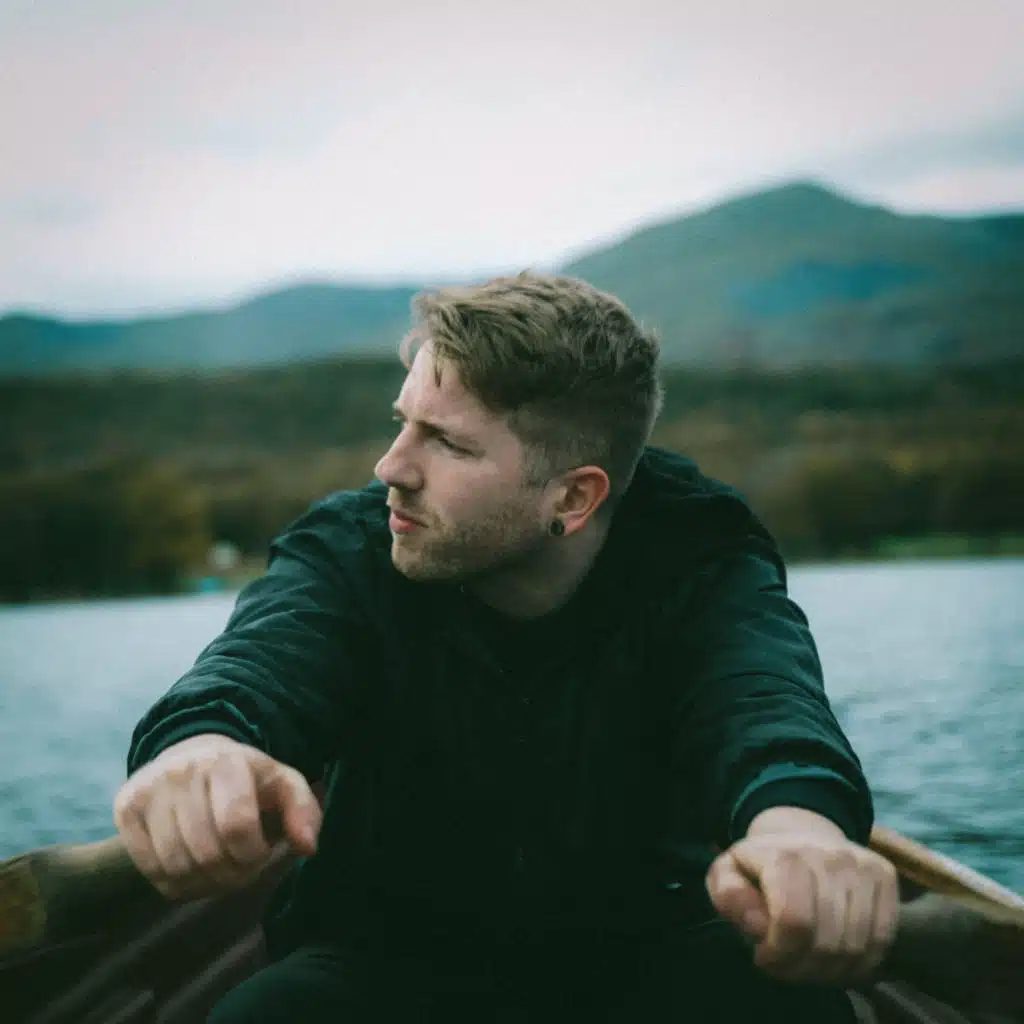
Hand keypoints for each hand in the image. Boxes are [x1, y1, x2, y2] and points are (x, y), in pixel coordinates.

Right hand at [113, 733, 321, 900]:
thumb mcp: (284, 785)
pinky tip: (193, 871)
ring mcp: (149, 788)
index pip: (236, 827)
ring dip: (204, 884)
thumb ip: (304, 812)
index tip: (259, 853)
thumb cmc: (247, 780)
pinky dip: (176, 884)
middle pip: (207, 853)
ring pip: (175, 866)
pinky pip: (149, 870)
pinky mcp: (125, 808)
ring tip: (219, 871)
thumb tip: (308, 846)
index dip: (253, 855)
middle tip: (241, 869)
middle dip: (232, 875)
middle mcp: (182, 770)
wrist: (194, 756)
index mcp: (227, 762)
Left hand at [706, 822, 899, 983]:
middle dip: (803, 969)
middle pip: (828, 942)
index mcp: (786, 856)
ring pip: (857, 947)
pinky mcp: (885, 875)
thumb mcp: (728, 875)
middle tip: (787, 967)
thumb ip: (731, 897)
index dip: (780, 954)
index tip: (765, 956)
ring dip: (831, 971)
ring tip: (809, 964)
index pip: (794, 923)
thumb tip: (758, 924)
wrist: (800, 835)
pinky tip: (837, 960)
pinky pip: (883, 940)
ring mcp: (862, 865)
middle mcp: (830, 856)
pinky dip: (860, 963)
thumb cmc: (760, 866)